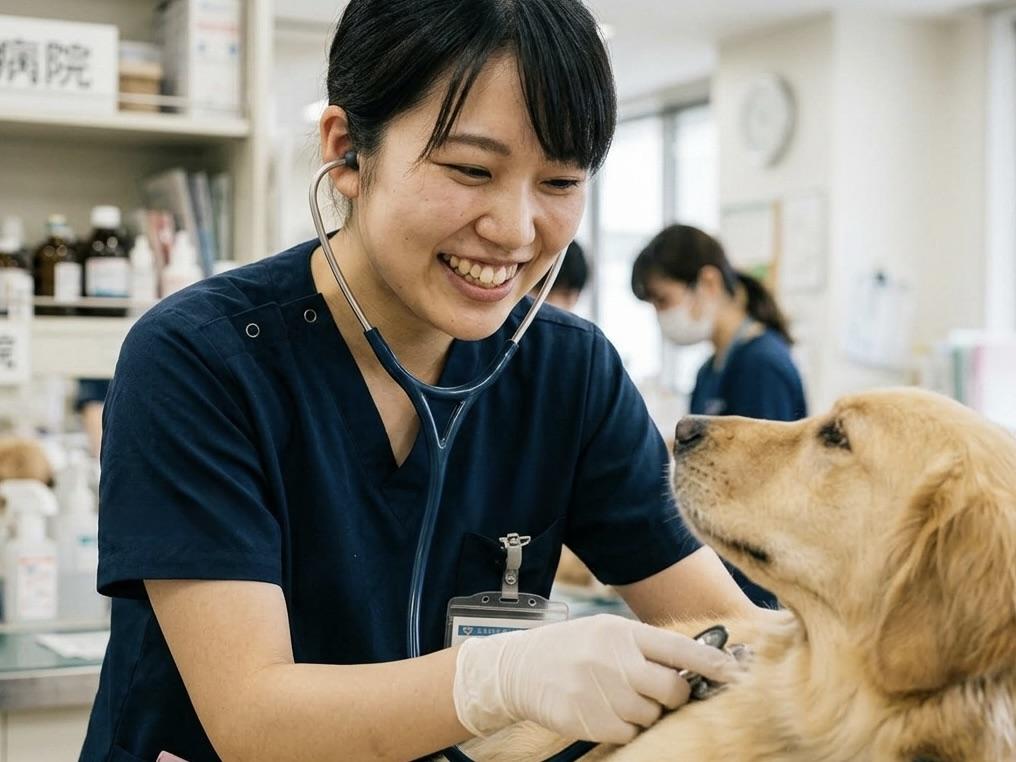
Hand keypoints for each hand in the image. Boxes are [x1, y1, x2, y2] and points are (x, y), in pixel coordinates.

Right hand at [452, 614, 739, 744]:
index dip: (712, 663)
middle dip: (674, 695)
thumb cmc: (571, 649)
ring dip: (645, 712)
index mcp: (622, 633)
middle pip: (672, 689)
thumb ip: (645, 646)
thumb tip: (693, 665)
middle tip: (659, 691)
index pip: (679, 649)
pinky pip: (630, 733)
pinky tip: (606, 711)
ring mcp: (602, 692)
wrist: (519, 668)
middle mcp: (615, 661)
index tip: (735, 673)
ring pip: (652, 715)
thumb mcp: (605, 633)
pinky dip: (625, 727)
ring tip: (620, 697)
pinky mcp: (591, 720)